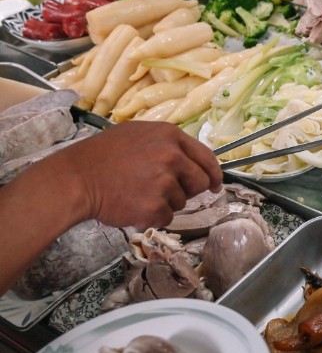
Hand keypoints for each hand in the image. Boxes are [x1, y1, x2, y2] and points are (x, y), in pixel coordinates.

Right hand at [56, 121, 222, 229]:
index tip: (214, 184)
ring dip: (165, 202)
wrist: (75, 179)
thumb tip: (193, 161)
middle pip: (200, 182)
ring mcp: (165, 182)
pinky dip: (152, 216)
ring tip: (137, 192)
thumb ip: (168, 145)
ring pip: (182, 201)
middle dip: (189, 190)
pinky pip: (166, 217)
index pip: (206, 157)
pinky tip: (132, 205)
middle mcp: (172, 157)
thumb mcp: (138, 135)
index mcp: (170, 136)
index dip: (213, 173)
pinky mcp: (155, 206)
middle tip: (166, 190)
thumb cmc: (103, 156)